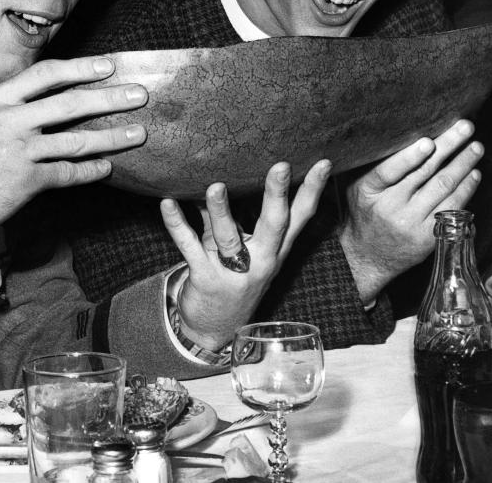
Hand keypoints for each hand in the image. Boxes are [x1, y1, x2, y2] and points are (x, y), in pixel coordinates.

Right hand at [0, 56, 147, 275]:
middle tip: (139, 94)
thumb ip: (5, 108)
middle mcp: (9, 120)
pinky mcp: (26, 181)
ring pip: (77, 140)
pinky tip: (107, 169)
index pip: (46, 74)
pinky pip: (68, 173)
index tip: (109, 65)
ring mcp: (19, 151)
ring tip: (138, 133)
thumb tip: (38, 99)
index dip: (81, 68)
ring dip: (112, 137)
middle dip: (110, 97)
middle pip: (71, 103)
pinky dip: (91, 171)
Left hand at [165, 160, 331, 350]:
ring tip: (215, 186)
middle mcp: (260, 261)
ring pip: (228, 237)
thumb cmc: (229, 279)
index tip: (323, 163)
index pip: (299, 217)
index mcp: (274, 250)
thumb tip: (216, 179)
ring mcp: (233, 273)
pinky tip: (168, 204)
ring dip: (220, 210)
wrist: (213, 329)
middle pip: (274, 225)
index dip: (312, 190)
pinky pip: (190, 247)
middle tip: (281, 167)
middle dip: (277, 196)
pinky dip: (177, 224)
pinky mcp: (205, 279)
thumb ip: (227, 217)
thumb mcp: (237, 249)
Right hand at [338, 119, 483, 303]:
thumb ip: (376, 167)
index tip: (428, 142)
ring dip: (463, 165)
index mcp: (367, 192)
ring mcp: (411, 224)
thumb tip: (407, 135)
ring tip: (476, 147)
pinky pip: (452, 209)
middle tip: (466, 128)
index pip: (388, 171)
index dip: (410, 157)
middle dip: (448, 147)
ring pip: (442, 189)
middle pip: (424, 174)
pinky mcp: (428, 237)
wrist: (367, 256)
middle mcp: (389, 208)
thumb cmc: (365, 213)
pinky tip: (473, 175)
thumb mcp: (359, 189)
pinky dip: (466, 190)